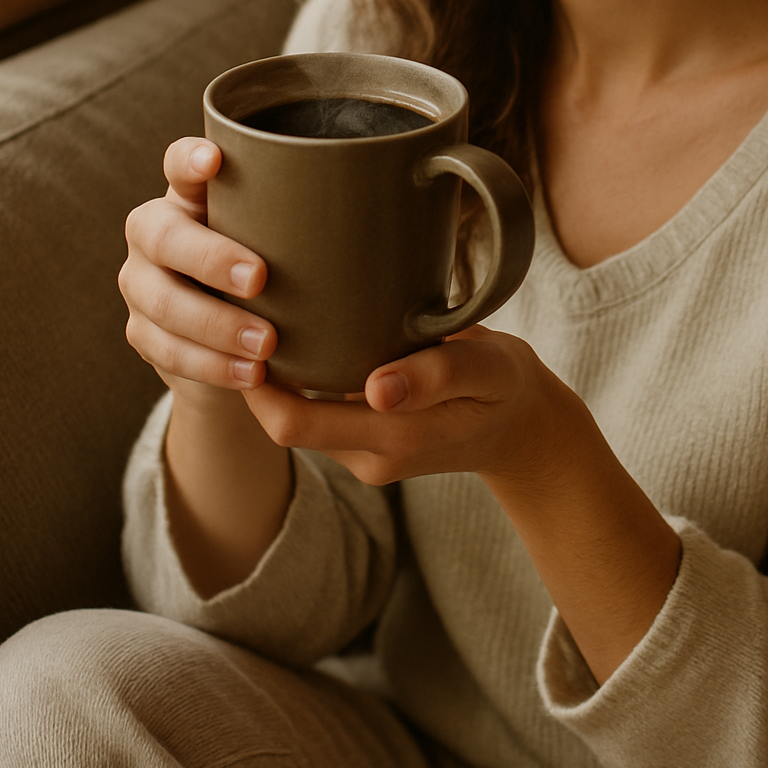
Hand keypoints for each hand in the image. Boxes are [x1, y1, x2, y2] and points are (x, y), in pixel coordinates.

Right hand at [119, 136, 278, 404]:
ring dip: (217, 325)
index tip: (215, 160)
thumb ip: (303, 220)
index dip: (189, 159)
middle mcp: (154, 231)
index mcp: (189, 194)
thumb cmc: (273, 267)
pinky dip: (212, 365)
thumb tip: (378, 200)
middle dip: (211, 258)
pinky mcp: (141, 332)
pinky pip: (167, 350)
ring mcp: (141, 282)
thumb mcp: (285, 240)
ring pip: (163, 301)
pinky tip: (250, 373)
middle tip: (260, 278)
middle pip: (164, 236)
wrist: (237, 340)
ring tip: (266, 343)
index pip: (177, 163)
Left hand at [246, 324, 680, 686]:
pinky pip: (318, 417)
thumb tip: (376, 387)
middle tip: (242, 311)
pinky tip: (305, 341)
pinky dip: (304, 385)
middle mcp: (369, 456)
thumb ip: (438, 375)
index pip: (293, 424)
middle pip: (283, 424)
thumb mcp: (488, 370)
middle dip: (256, 377)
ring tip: (267, 318)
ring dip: (278, 381)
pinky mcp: (368, 443)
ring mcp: (365, 455)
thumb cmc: (505, 386)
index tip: (247, 327)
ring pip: (297, 420)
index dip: (259, 384)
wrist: (524, 430)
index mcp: (393, 439)